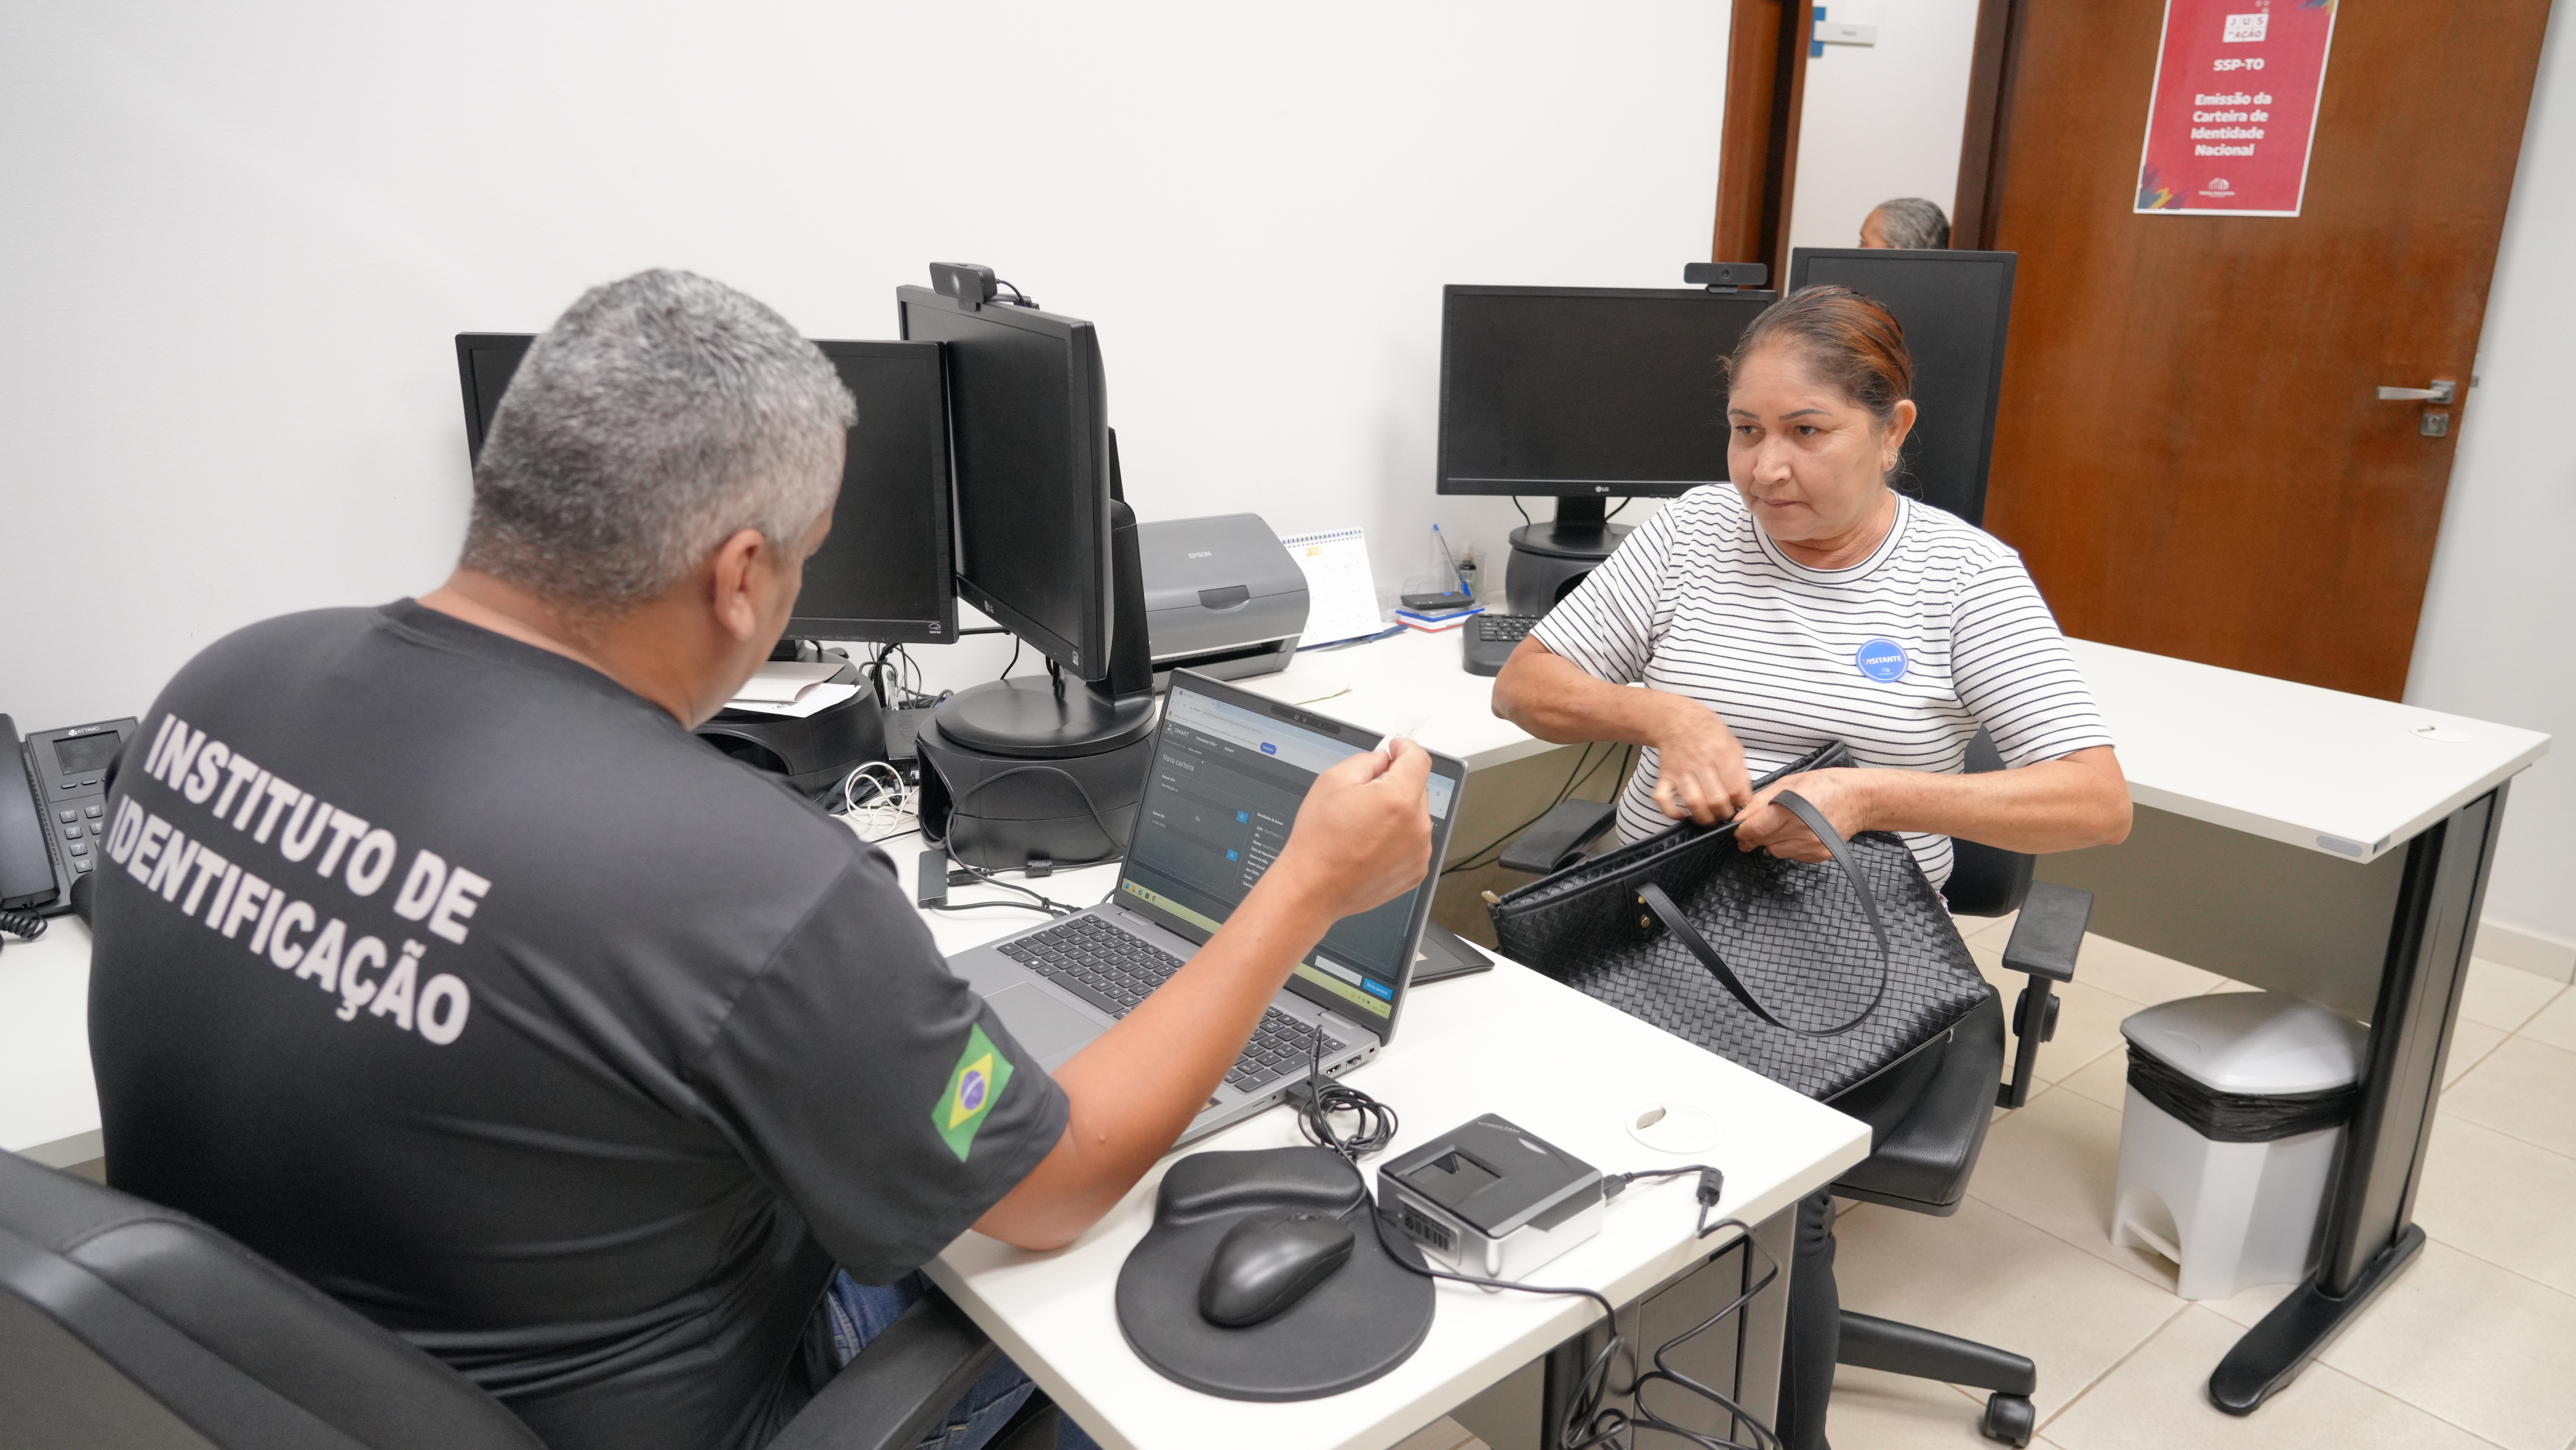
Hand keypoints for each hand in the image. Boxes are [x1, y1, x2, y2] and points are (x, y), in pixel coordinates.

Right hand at [1265, 739, 1434, 921]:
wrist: (1313, 888)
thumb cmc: (1319, 840)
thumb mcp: (1332, 781)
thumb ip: (1366, 760)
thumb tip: (1384, 759)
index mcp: (1399, 798)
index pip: (1419, 759)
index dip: (1405, 748)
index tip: (1395, 749)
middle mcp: (1417, 826)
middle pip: (1417, 788)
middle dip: (1395, 784)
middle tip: (1364, 795)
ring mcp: (1419, 851)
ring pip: (1415, 816)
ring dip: (1397, 813)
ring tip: (1363, 827)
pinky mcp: (1416, 871)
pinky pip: (1413, 842)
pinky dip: (1398, 838)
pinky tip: (1370, 845)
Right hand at [1648, 697, 1752, 824]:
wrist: (1677, 719)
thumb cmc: (1708, 732)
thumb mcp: (1732, 744)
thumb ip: (1739, 770)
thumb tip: (1744, 797)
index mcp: (1721, 752)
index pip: (1735, 788)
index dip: (1741, 802)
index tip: (1741, 805)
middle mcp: (1700, 762)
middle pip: (1715, 799)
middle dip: (1724, 814)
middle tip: (1726, 814)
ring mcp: (1681, 770)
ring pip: (1693, 802)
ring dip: (1704, 817)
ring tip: (1710, 819)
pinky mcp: (1665, 776)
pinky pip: (1663, 799)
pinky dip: (1671, 812)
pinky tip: (1682, 815)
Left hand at [1733, 768, 1874, 861]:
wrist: (1859, 799)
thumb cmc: (1826, 786)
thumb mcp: (1788, 783)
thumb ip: (1760, 801)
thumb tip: (1739, 818)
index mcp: (1791, 810)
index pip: (1754, 829)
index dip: (1742, 830)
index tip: (1740, 827)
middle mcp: (1802, 831)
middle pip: (1763, 841)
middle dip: (1754, 835)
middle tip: (1758, 825)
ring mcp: (1811, 846)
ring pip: (1774, 851)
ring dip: (1771, 840)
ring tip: (1783, 824)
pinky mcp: (1818, 855)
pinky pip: (1791, 855)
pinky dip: (1788, 845)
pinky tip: (1797, 832)